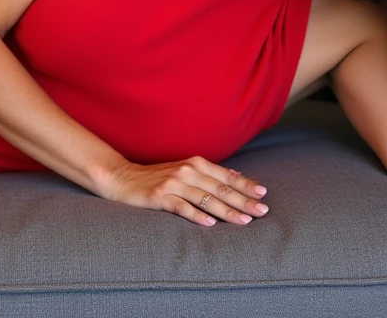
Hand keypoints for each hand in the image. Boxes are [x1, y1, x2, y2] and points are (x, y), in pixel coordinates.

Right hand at [101, 157, 268, 226]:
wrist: (123, 178)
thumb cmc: (157, 177)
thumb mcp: (185, 172)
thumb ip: (209, 175)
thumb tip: (238, 178)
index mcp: (195, 164)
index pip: (226, 176)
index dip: (246, 185)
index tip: (263, 195)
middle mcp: (186, 171)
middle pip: (220, 188)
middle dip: (243, 201)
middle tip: (262, 212)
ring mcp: (173, 183)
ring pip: (205, 198)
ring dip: (226, 211)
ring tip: (244, 222)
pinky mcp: (159, 196)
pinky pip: (181, 207)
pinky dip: (196, 215)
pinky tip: (210, 223)